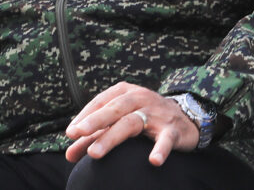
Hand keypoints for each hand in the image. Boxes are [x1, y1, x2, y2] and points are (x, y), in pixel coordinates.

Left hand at [65, 81, 198, 165]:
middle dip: (94, 121)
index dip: (84, 116)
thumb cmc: (144, 117)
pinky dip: (160, 149)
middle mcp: (138, 98)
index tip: (71, 133)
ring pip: (131, 123)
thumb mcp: (119, 121)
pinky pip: (166, 139)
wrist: (185, 117)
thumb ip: (94, 137)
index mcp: (123, 92)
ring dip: (112, 138)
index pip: (99, 102)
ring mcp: (155, 113)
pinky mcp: (172, 129)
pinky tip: (153, 161)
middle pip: (113, 109)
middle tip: (77, 134)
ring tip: (94, 154)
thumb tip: (68, 155)